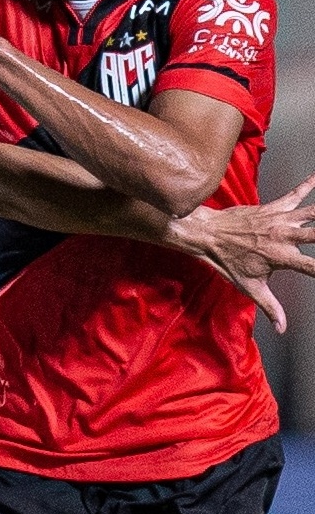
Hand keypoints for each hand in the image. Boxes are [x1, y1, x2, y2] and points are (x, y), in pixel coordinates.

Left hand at [173, 174, 314, 331]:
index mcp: (282, 258)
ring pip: (312, 212)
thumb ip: (270, 307)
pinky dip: (308, 184)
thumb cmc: (227, 262)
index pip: (313, 267)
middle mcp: (284, 236)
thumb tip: (282, 329)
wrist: (208, 235)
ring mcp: (281, 220)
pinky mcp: (275, 207)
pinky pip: (296, 194)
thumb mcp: (249, 288)